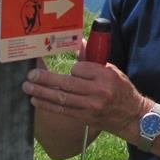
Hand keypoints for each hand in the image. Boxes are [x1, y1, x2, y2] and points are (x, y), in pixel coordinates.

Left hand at [22, 61, 150, 140]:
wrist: (132, 116)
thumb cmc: (121, 90)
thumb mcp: (112, 71)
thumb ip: (92, 60)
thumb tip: (79, 42)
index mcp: (106, 76)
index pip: (80, 68)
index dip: (73, 69)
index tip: (72, 70)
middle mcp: (98, 91)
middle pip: (66, 83)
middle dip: (45, 79)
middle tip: (30, 75)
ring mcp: (90, 106)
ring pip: (61, 98)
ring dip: (41, 92)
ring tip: (27, 87)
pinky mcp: (85, 118)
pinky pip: (62, 110)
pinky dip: (47, 105)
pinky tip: (36, 100)